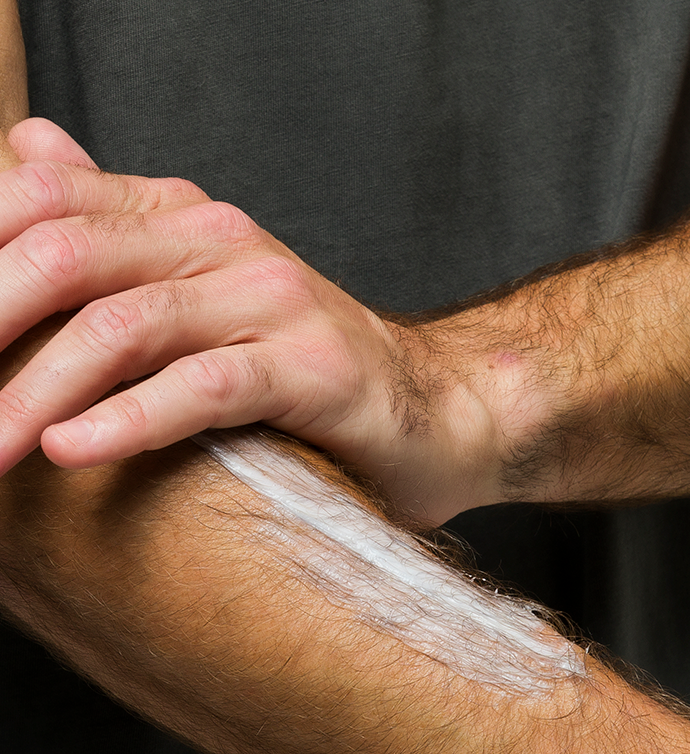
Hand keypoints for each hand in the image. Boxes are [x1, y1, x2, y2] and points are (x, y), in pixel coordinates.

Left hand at [0, 119, 499, 523]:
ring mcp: (272, 300)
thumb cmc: (305, 368)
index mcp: (183, 220)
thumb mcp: (200, 295)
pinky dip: (132, 418)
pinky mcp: (312, 366)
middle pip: (68, 256)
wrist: (434, 408)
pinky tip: (74, 450)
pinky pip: (208, 384)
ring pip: (127, 324)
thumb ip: (115, 229)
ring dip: (35, 392)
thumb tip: (30, 152)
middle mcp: (223, 243)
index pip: (42, 205)